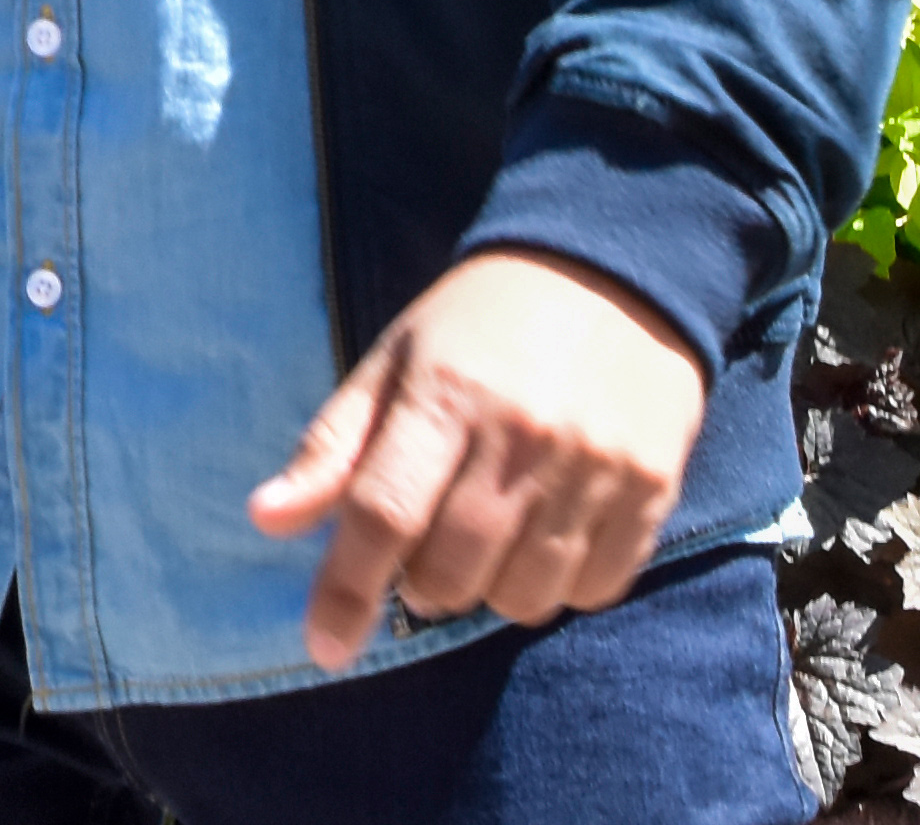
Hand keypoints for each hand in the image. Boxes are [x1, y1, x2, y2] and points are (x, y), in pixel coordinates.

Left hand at [244, 249, 708, 668]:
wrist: (611, 272)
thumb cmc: (480, 324)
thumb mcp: (393, 361)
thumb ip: (332, 446)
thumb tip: (265, 521)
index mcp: (444, 393)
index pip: (383, 515)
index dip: (345, 592)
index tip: (324, 647)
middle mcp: (523, 434)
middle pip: (451, 571)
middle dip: (422, 586)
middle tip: (426, 546)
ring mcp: (594, 465)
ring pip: (523, 598)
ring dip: (491, 590)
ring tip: (489, 538)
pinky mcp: (653, 488)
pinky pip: (595, 591)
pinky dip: (562, 586)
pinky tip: (548, 537)